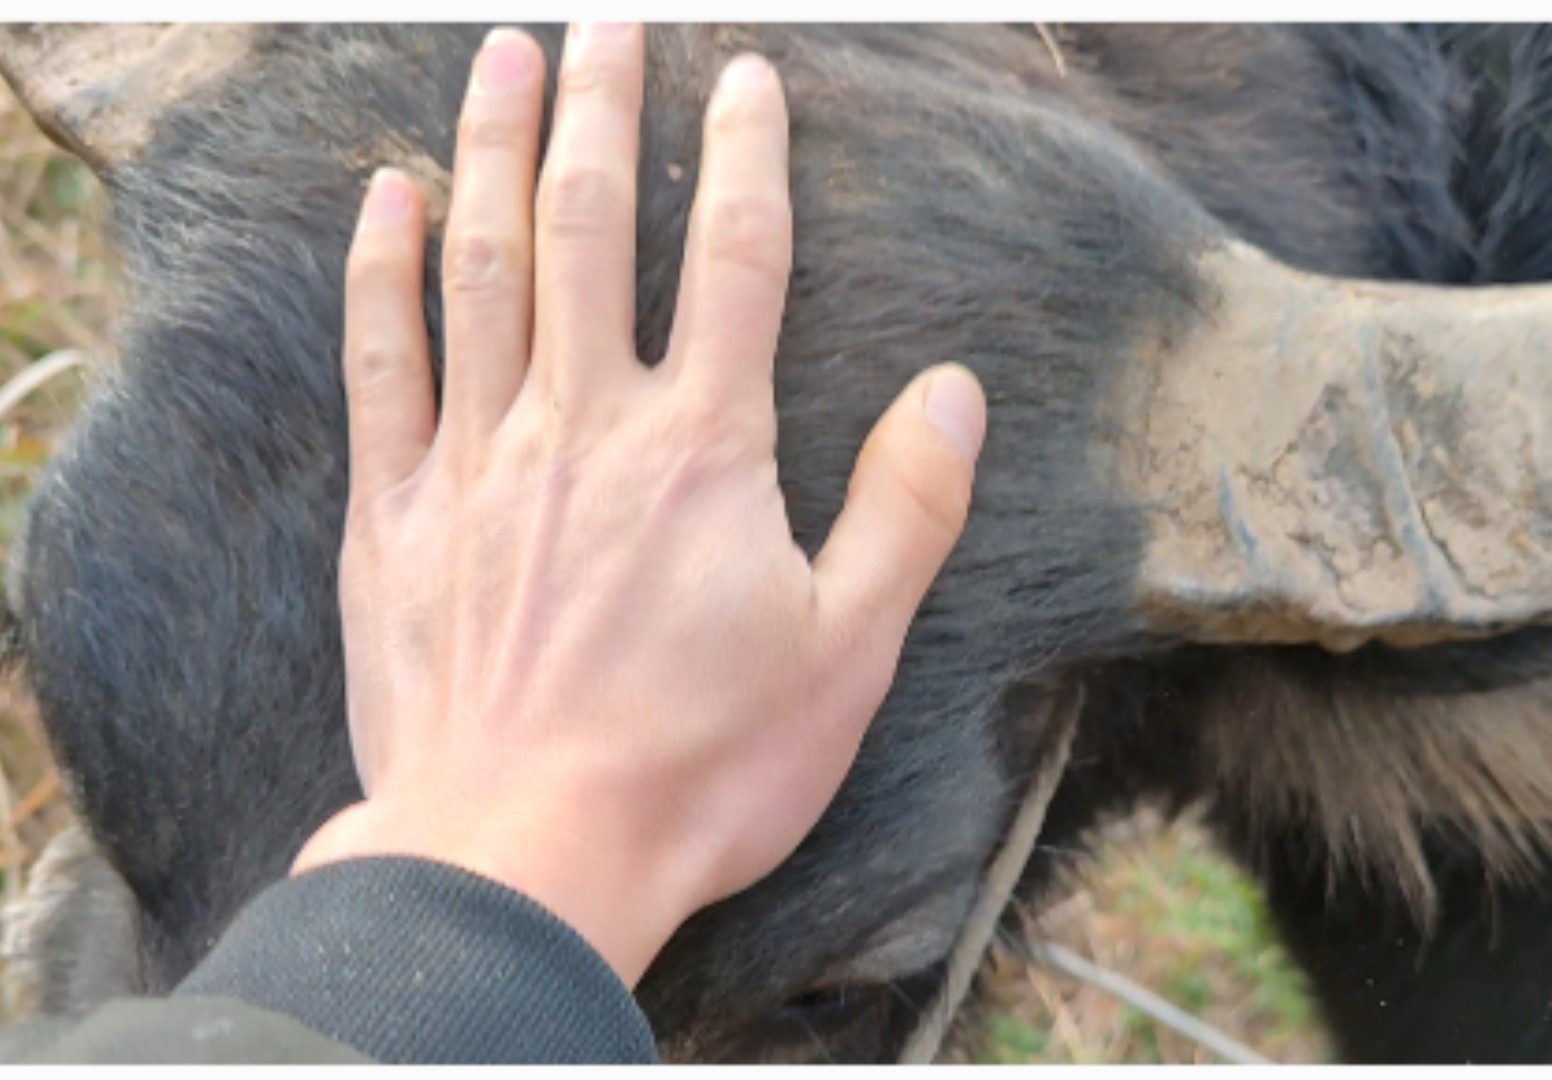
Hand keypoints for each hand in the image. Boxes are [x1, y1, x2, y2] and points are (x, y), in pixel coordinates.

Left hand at [293, 22, 986, 987]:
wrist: (525, 856)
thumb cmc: (699, 767)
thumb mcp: (848, 653)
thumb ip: (905, 511)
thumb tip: (952, 391)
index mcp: (703, 447)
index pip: (733, 257)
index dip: (745, 153)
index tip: (747, 75)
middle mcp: (584, 423)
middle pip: (589, 226)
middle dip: (601, 107)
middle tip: (601, 19)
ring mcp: (478, 460)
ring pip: (481, 265)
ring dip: (490, 148)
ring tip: (500, 54)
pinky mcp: (396, 515)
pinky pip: (382, 362)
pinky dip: (380, 271)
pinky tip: (384, 196)